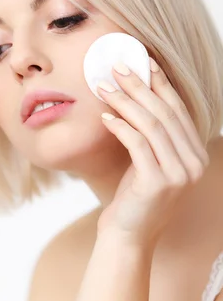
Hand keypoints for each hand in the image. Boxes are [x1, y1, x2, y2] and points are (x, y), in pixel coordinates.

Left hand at [95, 58, 208, 244]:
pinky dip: (120, 126)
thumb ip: (152, 137)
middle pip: (166, 113)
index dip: (161, 84)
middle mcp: (194, 164)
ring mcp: (179, 174)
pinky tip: (105, 116)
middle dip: (140, 86)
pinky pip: (137, 143)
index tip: (143, 62)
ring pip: (152, 125)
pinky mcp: (157, 182)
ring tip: (105, 87)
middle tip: (118, 67)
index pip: (179, 111)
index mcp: (196, 156)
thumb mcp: (148, 164)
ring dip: (126, 101)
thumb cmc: (134, 200)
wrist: (127, 238)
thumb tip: (136, 95)